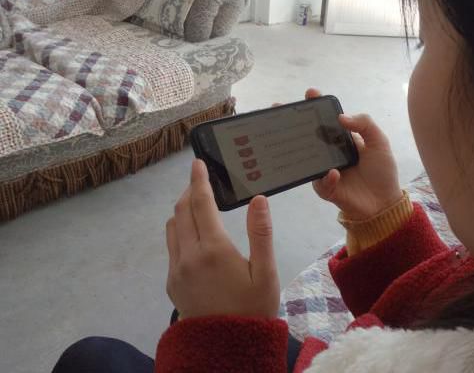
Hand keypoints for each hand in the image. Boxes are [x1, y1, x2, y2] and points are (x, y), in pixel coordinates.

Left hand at [165, 160, 279, 318]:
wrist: (226, 348)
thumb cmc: (253, 309)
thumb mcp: (266, 273)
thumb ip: (261, 233)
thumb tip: (258, 199)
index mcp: (214, 249)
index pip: (201, 203)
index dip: (199, 180)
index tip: (197, 162)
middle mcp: (189, 255)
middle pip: (181, 211)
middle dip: (189, 191)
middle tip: (201, 180)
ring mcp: (176, 269)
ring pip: (171, 227)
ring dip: (181, 210)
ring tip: (197, 203)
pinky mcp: (172, 282)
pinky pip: (171, 246)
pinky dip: (179, 230)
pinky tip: (195, 235)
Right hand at [304, 89, 402, 220]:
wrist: (384, 202)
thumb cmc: (382, 171)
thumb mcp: (379, 142)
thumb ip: (365, 124)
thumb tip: (341, 116)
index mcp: (341, 139)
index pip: (326, 119)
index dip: (317, 106)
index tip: (310, 93)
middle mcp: (330, 153)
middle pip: (309, 136)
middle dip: (294, 124)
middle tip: (282, 112)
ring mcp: (325, 170)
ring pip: (307, 159)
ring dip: (301, 150)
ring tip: (300, 140)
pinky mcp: (326, 189)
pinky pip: (321, 182)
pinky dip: (327, 178)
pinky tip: (334, 173)